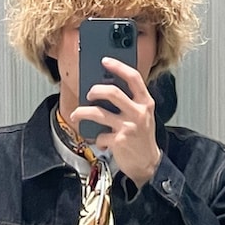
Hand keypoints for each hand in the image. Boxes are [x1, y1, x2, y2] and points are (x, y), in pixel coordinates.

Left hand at [70, 58, 161, 187]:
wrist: (147, 164)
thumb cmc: (142, 138)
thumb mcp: (143, 116)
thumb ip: (131, 102)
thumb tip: (106, 88)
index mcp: (145, 103)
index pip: (133, 78)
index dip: (118, 66)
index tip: (105, 61)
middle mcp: (138, 113)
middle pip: (112, 92)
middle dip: (95, 90)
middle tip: (89, 93)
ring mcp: (128, 127)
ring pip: (98, 113)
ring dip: (83, 112)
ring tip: (77, 114)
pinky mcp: (119, 141)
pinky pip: (100, 135)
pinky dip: (97, 139)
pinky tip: (100, 141)